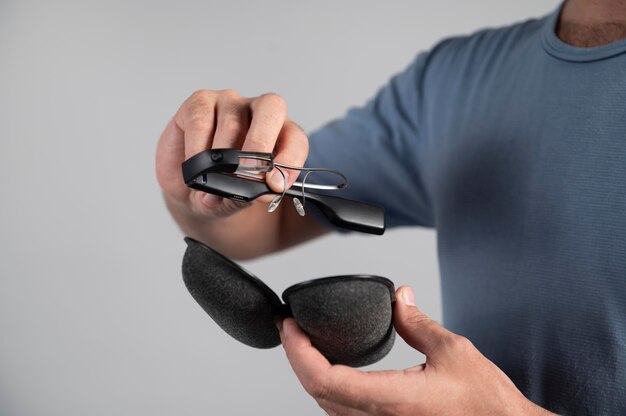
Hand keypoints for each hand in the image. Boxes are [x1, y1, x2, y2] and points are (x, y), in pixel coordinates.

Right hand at [156, 89, 307, 218]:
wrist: (193, 188)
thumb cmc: (225, 187)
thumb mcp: (241, 198)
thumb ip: (250, 194)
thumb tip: (253, 192)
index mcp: (281, 133)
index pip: (295, 138)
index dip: (289, 159)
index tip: (275, 185)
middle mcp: (258, 111)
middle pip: (270, 108)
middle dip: (260, 145)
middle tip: (247, 175)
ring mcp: (229, 103)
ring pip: (231, 123)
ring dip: (222, 158)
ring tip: (211, 180)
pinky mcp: (199, 103)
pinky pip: (201, 122)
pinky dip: (198, 149)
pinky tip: (194, 165)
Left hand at [277, 286, 555, 415]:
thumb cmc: (487, 403)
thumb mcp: (454, 352)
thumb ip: (418, 323)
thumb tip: (399, 296)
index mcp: (393, 400)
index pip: (325, 379)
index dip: (298, 352)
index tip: (289, 325)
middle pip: (317, 394)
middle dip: (295, 358)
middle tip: (289, 327)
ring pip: (327, 407)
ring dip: (308, 374)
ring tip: (302, 343)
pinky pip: (343, 413)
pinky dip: (327, 388)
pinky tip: (330, 369)